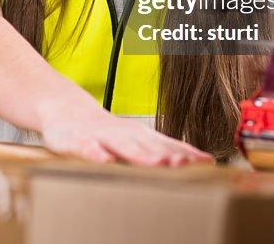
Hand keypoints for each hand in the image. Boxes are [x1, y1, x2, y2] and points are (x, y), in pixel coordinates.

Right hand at [37, 97, 211, 166]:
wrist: (66, 109)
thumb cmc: (104, 131)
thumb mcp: (134, 139)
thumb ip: (160, 150)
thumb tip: (195, 164)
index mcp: (139, 135)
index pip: (167, 145)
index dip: (186, 154)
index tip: (207, 163)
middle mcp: (124, 134)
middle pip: (149, 146)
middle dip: (168, 155)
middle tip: (187, 164)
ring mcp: (101, 137)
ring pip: (123, 146)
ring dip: (141, 155)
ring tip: (158, 163)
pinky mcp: (77, 141)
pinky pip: (87, 149)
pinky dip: (96, 154)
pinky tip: (105, 161)